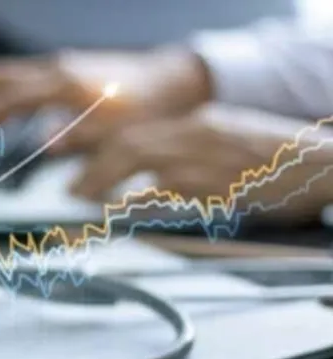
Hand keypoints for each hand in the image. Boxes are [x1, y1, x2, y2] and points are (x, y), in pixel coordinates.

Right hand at [0, 48, 212, 152]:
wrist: (171, 79)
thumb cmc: (149, 109)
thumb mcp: (120, 131)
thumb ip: (80, 139)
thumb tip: (43, 146)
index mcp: (65, 86)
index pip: (4, 99)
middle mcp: (54, 70)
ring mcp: (55, 67)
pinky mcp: (59, 72)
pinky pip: (16, 81)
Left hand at [69, 104, 332, 221]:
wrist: (323, 164)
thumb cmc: (275, 163)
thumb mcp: (224, 147)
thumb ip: (184, 160)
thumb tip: (145, 188)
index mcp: (197, 123)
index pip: (134, 132)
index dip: (100, 154)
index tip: (79, 174)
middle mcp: (197, 134)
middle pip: (128, 143)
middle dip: (93, 169)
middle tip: (71, 191)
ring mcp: (207, 158)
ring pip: (141, 159)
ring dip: (105, 182)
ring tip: (87, 203)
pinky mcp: (219, 185)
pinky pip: (169, 191)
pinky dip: (140, 201)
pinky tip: (124, 213)